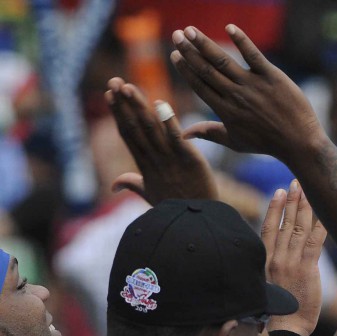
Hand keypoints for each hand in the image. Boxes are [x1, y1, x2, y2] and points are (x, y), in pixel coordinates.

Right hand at [105, 77, 217, 203]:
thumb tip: (114, 184)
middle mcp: (154, 159)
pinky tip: (161, 103)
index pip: (128, 134)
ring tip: (129, 87)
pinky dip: (168, 121)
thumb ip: (133, 184)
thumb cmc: (174, 208)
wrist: (197, 223)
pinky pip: (177, 138)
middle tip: (113, 81)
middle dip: (124, 104)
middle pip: (136, 126)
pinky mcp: (189, 159)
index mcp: (145, 165)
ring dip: (139, 106)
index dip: (118, 113)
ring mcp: (171, 159)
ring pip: (151, 128)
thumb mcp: (150, 195)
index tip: (109, 94)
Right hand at [171, 25, 324, 160]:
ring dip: (205, 44)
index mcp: (226, 111)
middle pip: (207, 70)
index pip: (200, 85)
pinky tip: (229, 28)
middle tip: (177, 35)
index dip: (186, 69)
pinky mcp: (272, 77)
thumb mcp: (235, 142)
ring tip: (191, 30)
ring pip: (224, 61)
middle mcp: (236, 96)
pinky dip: (242, 40)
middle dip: (190, 52)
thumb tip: (183, 134)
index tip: (175, 54)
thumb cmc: (266, 144)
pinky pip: (253, 55)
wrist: (299, 143)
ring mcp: (253, 85)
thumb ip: (209, 133)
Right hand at [261, 180, 326, 335]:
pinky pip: (314, 243)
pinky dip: (320, 227)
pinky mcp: (306, 269)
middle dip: (292, 201)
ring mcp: (291, 262)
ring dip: (305, 208)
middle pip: (285, 223)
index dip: (274, 208)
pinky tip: (324, 216)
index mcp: (265, 261)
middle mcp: (276, 258)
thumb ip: (273, 266)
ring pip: (299, 229)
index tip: (279, 191)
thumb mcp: (269, 285)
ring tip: (308, 191)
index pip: (268, 228)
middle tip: (296, 183)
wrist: (285, 327)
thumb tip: (279, 256)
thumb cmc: (278, 311)